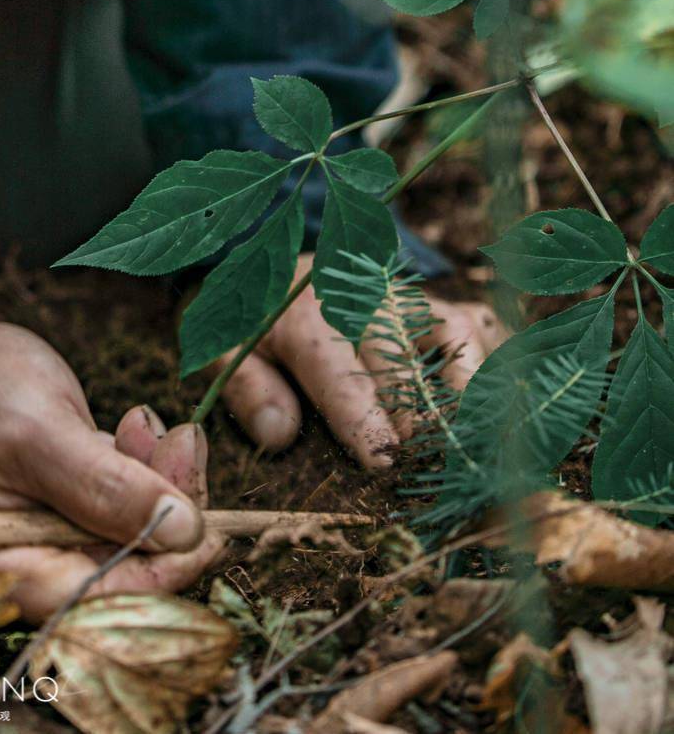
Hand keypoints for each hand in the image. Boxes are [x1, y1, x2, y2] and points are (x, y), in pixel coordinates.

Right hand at [0, 312, 222, 620]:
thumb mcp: (39, 431)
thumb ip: (105, 486)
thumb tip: (184, 532)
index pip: (94, 602)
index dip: (161, 576)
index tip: (210, 532)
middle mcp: (19, 567)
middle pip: (119, 573)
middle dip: (165, 514)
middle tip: (188, 445)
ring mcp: (40, 537)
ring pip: (126, 536)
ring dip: (158, 485)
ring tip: (162, 428)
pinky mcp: (58, 508)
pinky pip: (116, 508)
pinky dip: (140, 471)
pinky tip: (138, 429)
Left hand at [203, 254, 506, 470]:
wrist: (282, 265)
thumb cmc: (259, 327)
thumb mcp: (226, 351)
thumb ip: (247, 390)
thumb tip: (279, 434)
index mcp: (305, 314)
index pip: (338, 367)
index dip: (362, 415)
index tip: (383, 458)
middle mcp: (366, 301)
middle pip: (407, 358)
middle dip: (425, 416)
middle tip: (443, 474)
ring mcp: (412, 300)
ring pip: (457, 334)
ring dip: (475, 391)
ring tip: (487, 450)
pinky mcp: (442, 307)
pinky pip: (484, 329)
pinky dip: (502, 368)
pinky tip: (513, 415)